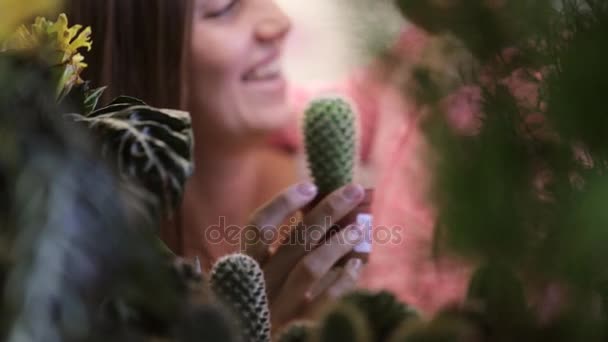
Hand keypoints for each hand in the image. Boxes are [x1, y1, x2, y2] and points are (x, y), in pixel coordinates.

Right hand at [242, 182, 366, 328]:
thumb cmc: (255, 312)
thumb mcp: (254, 282)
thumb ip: (274, 255)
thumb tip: (317, 216)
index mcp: (243, 269)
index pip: (257, 227)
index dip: (283, 203)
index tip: (311, 186)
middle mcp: (258, 286)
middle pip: (294, 240)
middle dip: (327, 211)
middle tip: (354, 190)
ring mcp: (277, 309)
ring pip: (310, 267)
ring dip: (339, 242)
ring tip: (360, 226)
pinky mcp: (296, 327)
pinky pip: (324, 300)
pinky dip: (344, 280)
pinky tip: (358, 265)